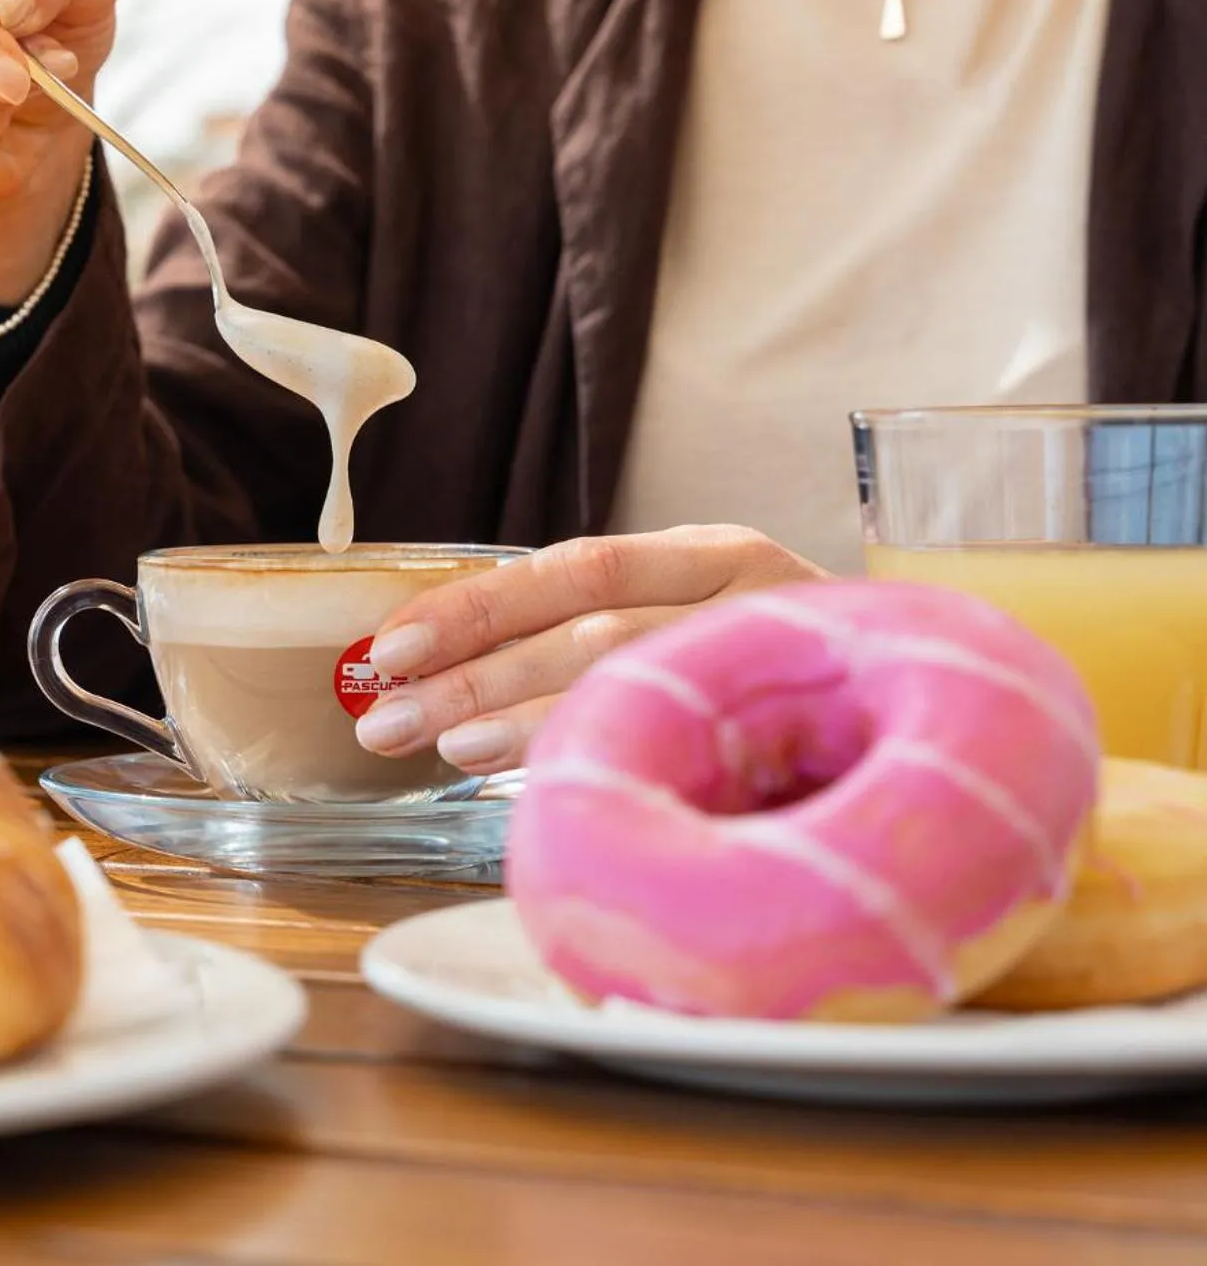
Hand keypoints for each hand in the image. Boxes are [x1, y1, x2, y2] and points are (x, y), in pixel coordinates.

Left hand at [352, 526, 827, 774]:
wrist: (953, 718)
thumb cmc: (789, 688)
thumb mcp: (698, 638)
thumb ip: (600, 645)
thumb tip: (452, 693)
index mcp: (711, 557)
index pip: (575, 567)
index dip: (477, 605)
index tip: (392, 645)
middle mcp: (750, 588)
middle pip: (589, 624)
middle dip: (475, 671)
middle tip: (387, 717)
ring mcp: (785, 651)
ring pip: (635, 677)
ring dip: (524, 716)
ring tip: (445, 746)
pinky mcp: (814, 720)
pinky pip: (693, 738)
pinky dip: (605, 755)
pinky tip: (547, 783)